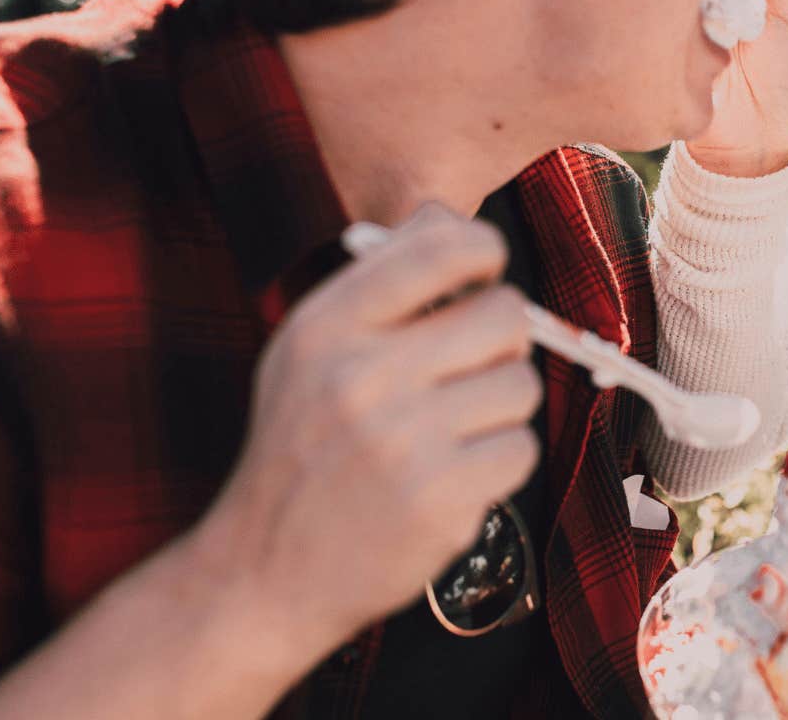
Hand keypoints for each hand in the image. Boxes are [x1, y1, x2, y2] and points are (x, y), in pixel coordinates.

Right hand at [187, 203, 540, 656]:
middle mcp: (362, 376)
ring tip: (450, 431)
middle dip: (501, 340)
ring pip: (522, 385)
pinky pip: (521, 449)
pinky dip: (499, 462)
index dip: (484, 251)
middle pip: (504, 315)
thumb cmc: (301, 448)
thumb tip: (449, 215)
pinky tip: (453, 474)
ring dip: (500, 408)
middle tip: (468, 368)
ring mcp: (404, 441)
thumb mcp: (309, 350)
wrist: (266, 571)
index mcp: (328, 325)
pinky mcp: (441, 498)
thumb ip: (378, 280)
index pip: (442, 248)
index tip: (485, 273)